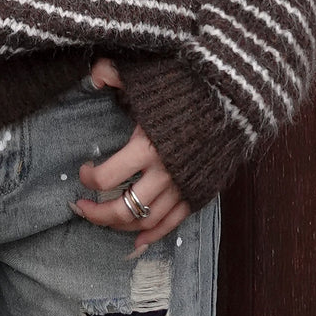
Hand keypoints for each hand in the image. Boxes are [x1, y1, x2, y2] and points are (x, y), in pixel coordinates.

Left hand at [73, 58, 189, 250]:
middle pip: (122, 209)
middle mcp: (163, 174)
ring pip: (145, 221)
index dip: (88, 178)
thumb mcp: (147, 76)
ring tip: (103, 219)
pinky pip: (173, 224)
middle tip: (80, 207)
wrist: (235, 100)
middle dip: (96, 213)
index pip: (106, 178)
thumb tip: (94, 76)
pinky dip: (152, 236)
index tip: (83, 170)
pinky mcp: (198, 194)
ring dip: (119, 226)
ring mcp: (182, 187)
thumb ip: (115, 73)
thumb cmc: (188, 86)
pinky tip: (136, 243)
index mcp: (146, 147)